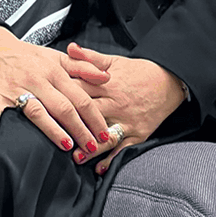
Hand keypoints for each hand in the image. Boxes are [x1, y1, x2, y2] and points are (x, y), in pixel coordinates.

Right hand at [0, 26, 112, 154]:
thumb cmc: (28, 56)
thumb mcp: (57, 57)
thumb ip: (83, 67)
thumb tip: (106, 77)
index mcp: (54, 72)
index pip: (80, 97)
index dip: (94, 118)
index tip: (105, 134)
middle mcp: (37, 80)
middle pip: (63, 108)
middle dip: (80, 129)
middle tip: (92, 148)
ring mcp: (16, 88)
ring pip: (36, 110)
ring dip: (51, 129)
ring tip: (67, 145)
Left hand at [64, 43, 185, 173]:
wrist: (168, 81)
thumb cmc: (137, 72)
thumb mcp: (112, 60)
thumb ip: (88, 57)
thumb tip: (69, 48)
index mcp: (105, 84)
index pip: (79, 92)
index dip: (62, 98)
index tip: (47, 105)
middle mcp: (115, 104)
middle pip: (89, 115)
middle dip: (73, 125)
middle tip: (55, 136)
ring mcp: (127, 120)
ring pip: (105, 135)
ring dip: (90, 147)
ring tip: (75, 157)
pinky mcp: (138, 133)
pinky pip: (123, 148)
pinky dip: (112, 159)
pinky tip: (99, 168)